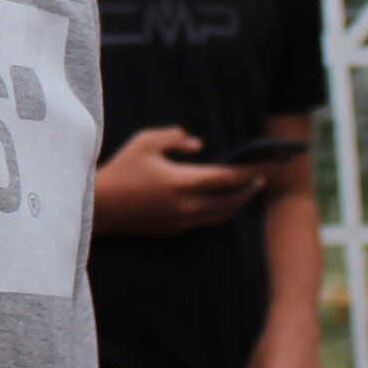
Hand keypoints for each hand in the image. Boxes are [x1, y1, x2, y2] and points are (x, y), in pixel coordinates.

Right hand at [92, 126, 271, 237]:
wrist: (99, 206)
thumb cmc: (121, 170)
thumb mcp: (145, 142)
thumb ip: (174, 137)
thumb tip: (198, 144)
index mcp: (183, 182)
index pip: (228, 178)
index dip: (251, 171)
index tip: (267, 165)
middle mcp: (187, 205)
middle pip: (231, 201)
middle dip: (249, 189)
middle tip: (263, 177)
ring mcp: (181, 221)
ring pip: (220, 215)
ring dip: (236, 203)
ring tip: (245, 190)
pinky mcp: (173, 230)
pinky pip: (203, 221)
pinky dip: (216, 211)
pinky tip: (219, 201)